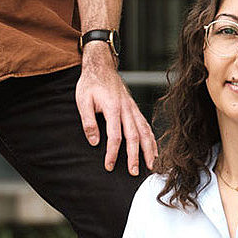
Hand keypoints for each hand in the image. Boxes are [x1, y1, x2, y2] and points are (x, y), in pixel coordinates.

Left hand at [75, 51, 155, 175]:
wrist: (101, 65)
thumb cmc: (91, 83)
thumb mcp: (83, 100)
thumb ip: (88, 121)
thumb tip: (94, 142)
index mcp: (113, 108)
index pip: (115, 136)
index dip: (112, 153)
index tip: (109, 166)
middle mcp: (126, 109)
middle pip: (133, 136)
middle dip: (135, 156)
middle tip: (134, 172)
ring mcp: (132, 108)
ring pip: (144, 131)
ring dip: (148, 149)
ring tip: (151, 165)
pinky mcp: (134, 108)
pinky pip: (146, 125)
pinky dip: (151, 139)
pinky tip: (153, 150)